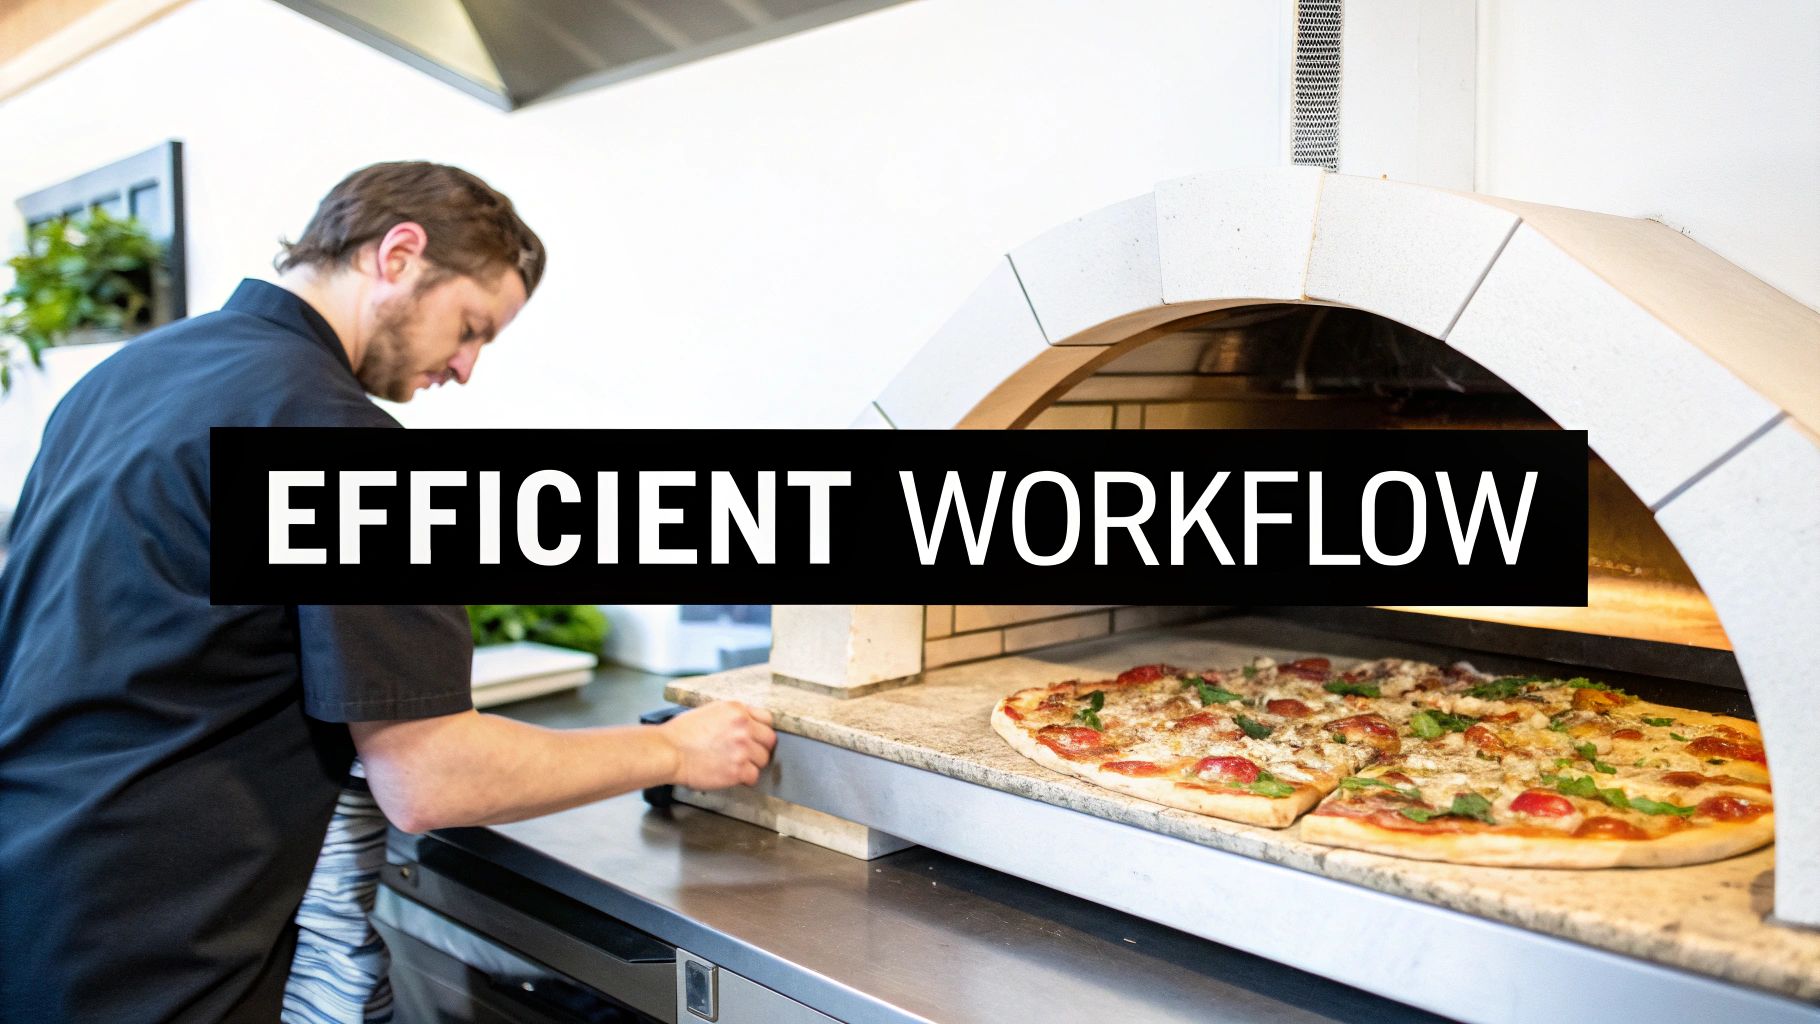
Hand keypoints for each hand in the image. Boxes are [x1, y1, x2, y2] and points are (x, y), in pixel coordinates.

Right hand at [659, 701, 776, 789]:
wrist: (669, 751)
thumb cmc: (682, 733)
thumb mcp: (710, 711)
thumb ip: (733, 716)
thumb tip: (747, 723)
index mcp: (737, 710)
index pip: (767, 719)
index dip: (760, 730)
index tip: (756, 737)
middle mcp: (743, 727)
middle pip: (769, 740)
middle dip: (760, 747)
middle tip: (748, 753)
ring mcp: (742, 749)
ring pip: (763, 759)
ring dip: (752, 763)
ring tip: (736, 764)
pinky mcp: (737, 770)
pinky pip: (753, 776)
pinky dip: (745, 778)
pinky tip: (733, 775)